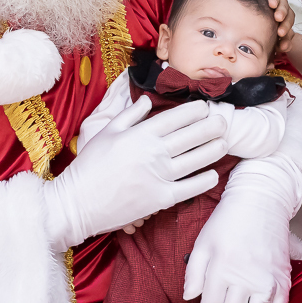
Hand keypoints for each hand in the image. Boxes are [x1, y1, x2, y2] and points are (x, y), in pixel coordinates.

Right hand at [43, 97, 228, 251]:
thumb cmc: (89, 165)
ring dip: (213, 149)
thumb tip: (147, 99)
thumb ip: (130, 114)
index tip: (206, 106)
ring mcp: (158, 176)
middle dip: (211, 126)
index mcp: (140, 134)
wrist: (77, 203)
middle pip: (191, 135)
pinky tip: (214, 175)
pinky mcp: (160, 198)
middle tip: (224, 121)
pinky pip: (189, 188)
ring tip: (224, 142)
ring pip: (195, 159)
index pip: (175, 118)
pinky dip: (204, 180)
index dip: (194, 111)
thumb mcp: (106, 132)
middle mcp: (153, 152)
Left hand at [184, 156, 301, 302]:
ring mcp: (267, 281)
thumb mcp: (203, 242)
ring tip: (239, 300)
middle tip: (223, 298)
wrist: (262, 200)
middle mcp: (246, 278)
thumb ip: (193, 272)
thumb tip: (189, 296)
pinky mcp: (283, 279)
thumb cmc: (230, 220)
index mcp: (223, 268)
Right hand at [257, 0, 295, 52]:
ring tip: (272, 4)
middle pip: (285, 7)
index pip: (289, 20)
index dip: (286, 26)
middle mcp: (280, 8)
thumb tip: (286, 46)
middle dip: (283, 12)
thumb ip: (283, 43)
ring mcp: (272, 0)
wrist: (254, 27)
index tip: (281, 34)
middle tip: (278, 18)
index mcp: (286, 19)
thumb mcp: (275, 42)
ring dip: (275, 0)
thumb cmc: (267, 35)